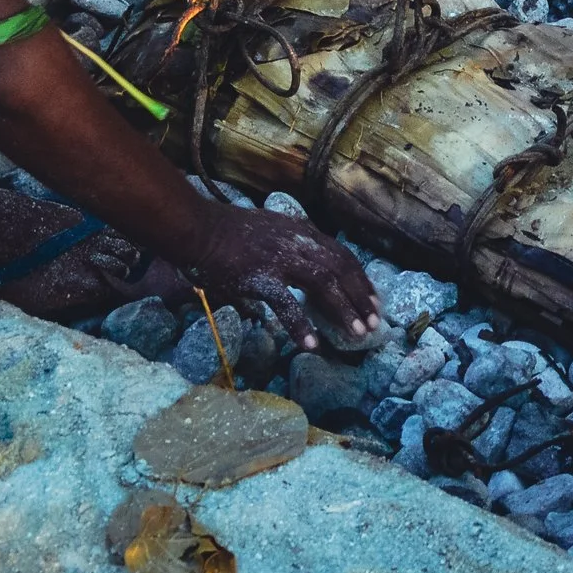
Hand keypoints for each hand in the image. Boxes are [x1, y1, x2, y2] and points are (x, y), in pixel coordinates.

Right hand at [184, 202, 382, 349]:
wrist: (197, 228)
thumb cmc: (228, 232)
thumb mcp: (269, 231)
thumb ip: (288, 247)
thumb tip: (299, 273)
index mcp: (301, 232)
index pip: (342, 255)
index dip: (360, 279)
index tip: (374, 299)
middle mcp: (297, 243)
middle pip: (340, 269)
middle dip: (361, 297)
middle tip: (375, 321)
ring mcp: (279, 259)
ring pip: (323, 284)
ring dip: (343, 309)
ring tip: (358, 332)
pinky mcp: (259, 278)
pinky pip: (286, 304)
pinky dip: (300, 325)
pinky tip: (312, 344)